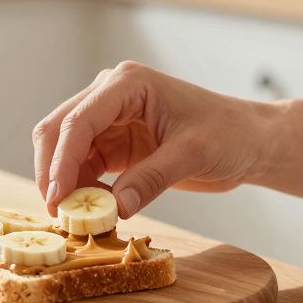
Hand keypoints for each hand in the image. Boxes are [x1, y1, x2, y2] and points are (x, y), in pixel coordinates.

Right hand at [32, 61, 267, 217]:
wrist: (249, 141)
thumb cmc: (229, 134)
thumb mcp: (193, 154)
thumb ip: (153, 178)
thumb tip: (115, 207)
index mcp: (127, 84)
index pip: (79, 120)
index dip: (62, 159)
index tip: (57, 197)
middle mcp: (109, 96)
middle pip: (59, 130)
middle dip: (53, 171)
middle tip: (57, 213)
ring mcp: (109, 120)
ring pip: (64, 150)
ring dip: (64, 183)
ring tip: (76, 218)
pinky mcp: (113, 144)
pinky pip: (82, 166)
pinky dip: (80, 189)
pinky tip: (91, 211)